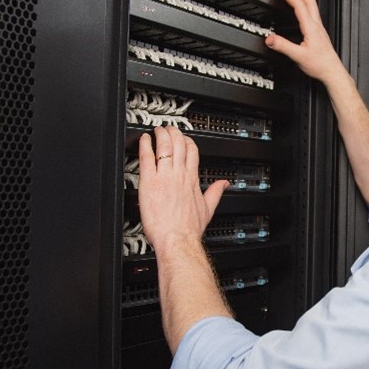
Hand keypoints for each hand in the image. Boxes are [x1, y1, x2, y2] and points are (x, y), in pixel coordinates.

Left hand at [138, 126, 228, 253]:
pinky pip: (147, 158)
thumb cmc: (189, 229)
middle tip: (167, 129)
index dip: (187, 141)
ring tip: (156, 130)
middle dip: (173, 133)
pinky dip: (145, 146)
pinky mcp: (150, 182)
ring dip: (161, 134)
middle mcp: (179, 175)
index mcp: (192, 180)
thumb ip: (215, 193)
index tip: (182, 138)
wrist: (177, 239)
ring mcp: (165, 177)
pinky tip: (144, 140)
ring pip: (165, 147)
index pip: (192, 151)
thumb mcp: (208, 209)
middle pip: (178, 144)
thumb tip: (224, 184)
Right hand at [265, 0, 347, 86]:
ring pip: (313, 7)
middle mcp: (317, 26)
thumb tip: (269, 38)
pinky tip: (301, 14)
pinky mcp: (320, 34)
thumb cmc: (320, 64)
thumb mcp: (297, 56)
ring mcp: (320, 29)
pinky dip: (305, 9)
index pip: (300, 5)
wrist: (332, 72)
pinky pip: (313, 15)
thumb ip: (282, 46)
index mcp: (311, 28)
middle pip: (309, 1)